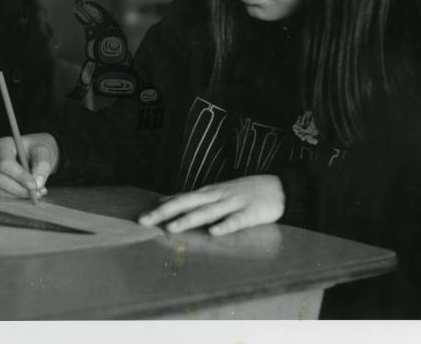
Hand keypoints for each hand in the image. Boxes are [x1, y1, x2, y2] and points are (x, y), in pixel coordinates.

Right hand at [0, 133, 59, 198]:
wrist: (36, 154)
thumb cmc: (37, 148)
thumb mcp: (44, 151)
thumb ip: (42, 164)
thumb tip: (37, 183)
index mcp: (1, 145)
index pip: (5, 163)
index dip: (19, 176)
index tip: (34, 185)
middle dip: (19, 188)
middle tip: (38, 192)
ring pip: (0, 189)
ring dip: (20, 194)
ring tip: (39, 191)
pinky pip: (3, 195)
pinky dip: (18, 196)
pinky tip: (31, 192)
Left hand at [138, 175, 284, 235]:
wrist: (279, 187)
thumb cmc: (243, 191)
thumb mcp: (214, 192)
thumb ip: (191, 199)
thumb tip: (165, 201)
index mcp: (207, 194)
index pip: (180, 200)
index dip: (161, 209)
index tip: (142, 217)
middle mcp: (216, 197)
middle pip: (187, 204)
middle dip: (165, 213)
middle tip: (145, 221)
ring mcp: (233, 204)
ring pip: (208, 212)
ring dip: (189, 219)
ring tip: (172, 227)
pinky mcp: (251, 213)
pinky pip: (237, 220)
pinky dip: (225, 225)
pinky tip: (214, 232)